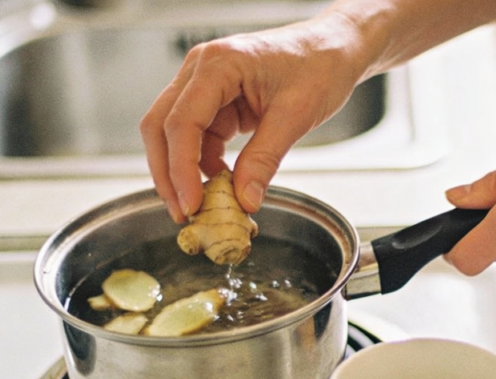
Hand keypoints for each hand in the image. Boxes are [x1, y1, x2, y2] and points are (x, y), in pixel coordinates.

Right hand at [140, 16, 366, 221]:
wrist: (334, 49)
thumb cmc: (320, 65)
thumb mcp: (296, 116)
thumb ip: (265, 159)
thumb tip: (244, 200)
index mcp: (219, 64)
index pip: (182, 121)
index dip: (181, 168)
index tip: (191, 203)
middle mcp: (202, 70)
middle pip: (161, 126)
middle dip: (168, 174)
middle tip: (183, 213)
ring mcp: (205, 85)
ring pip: (174, 135)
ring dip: (183, 172)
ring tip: (202, 207)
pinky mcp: (216, 102)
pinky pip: (198, 138)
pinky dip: (203, 165)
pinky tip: (220, 186)